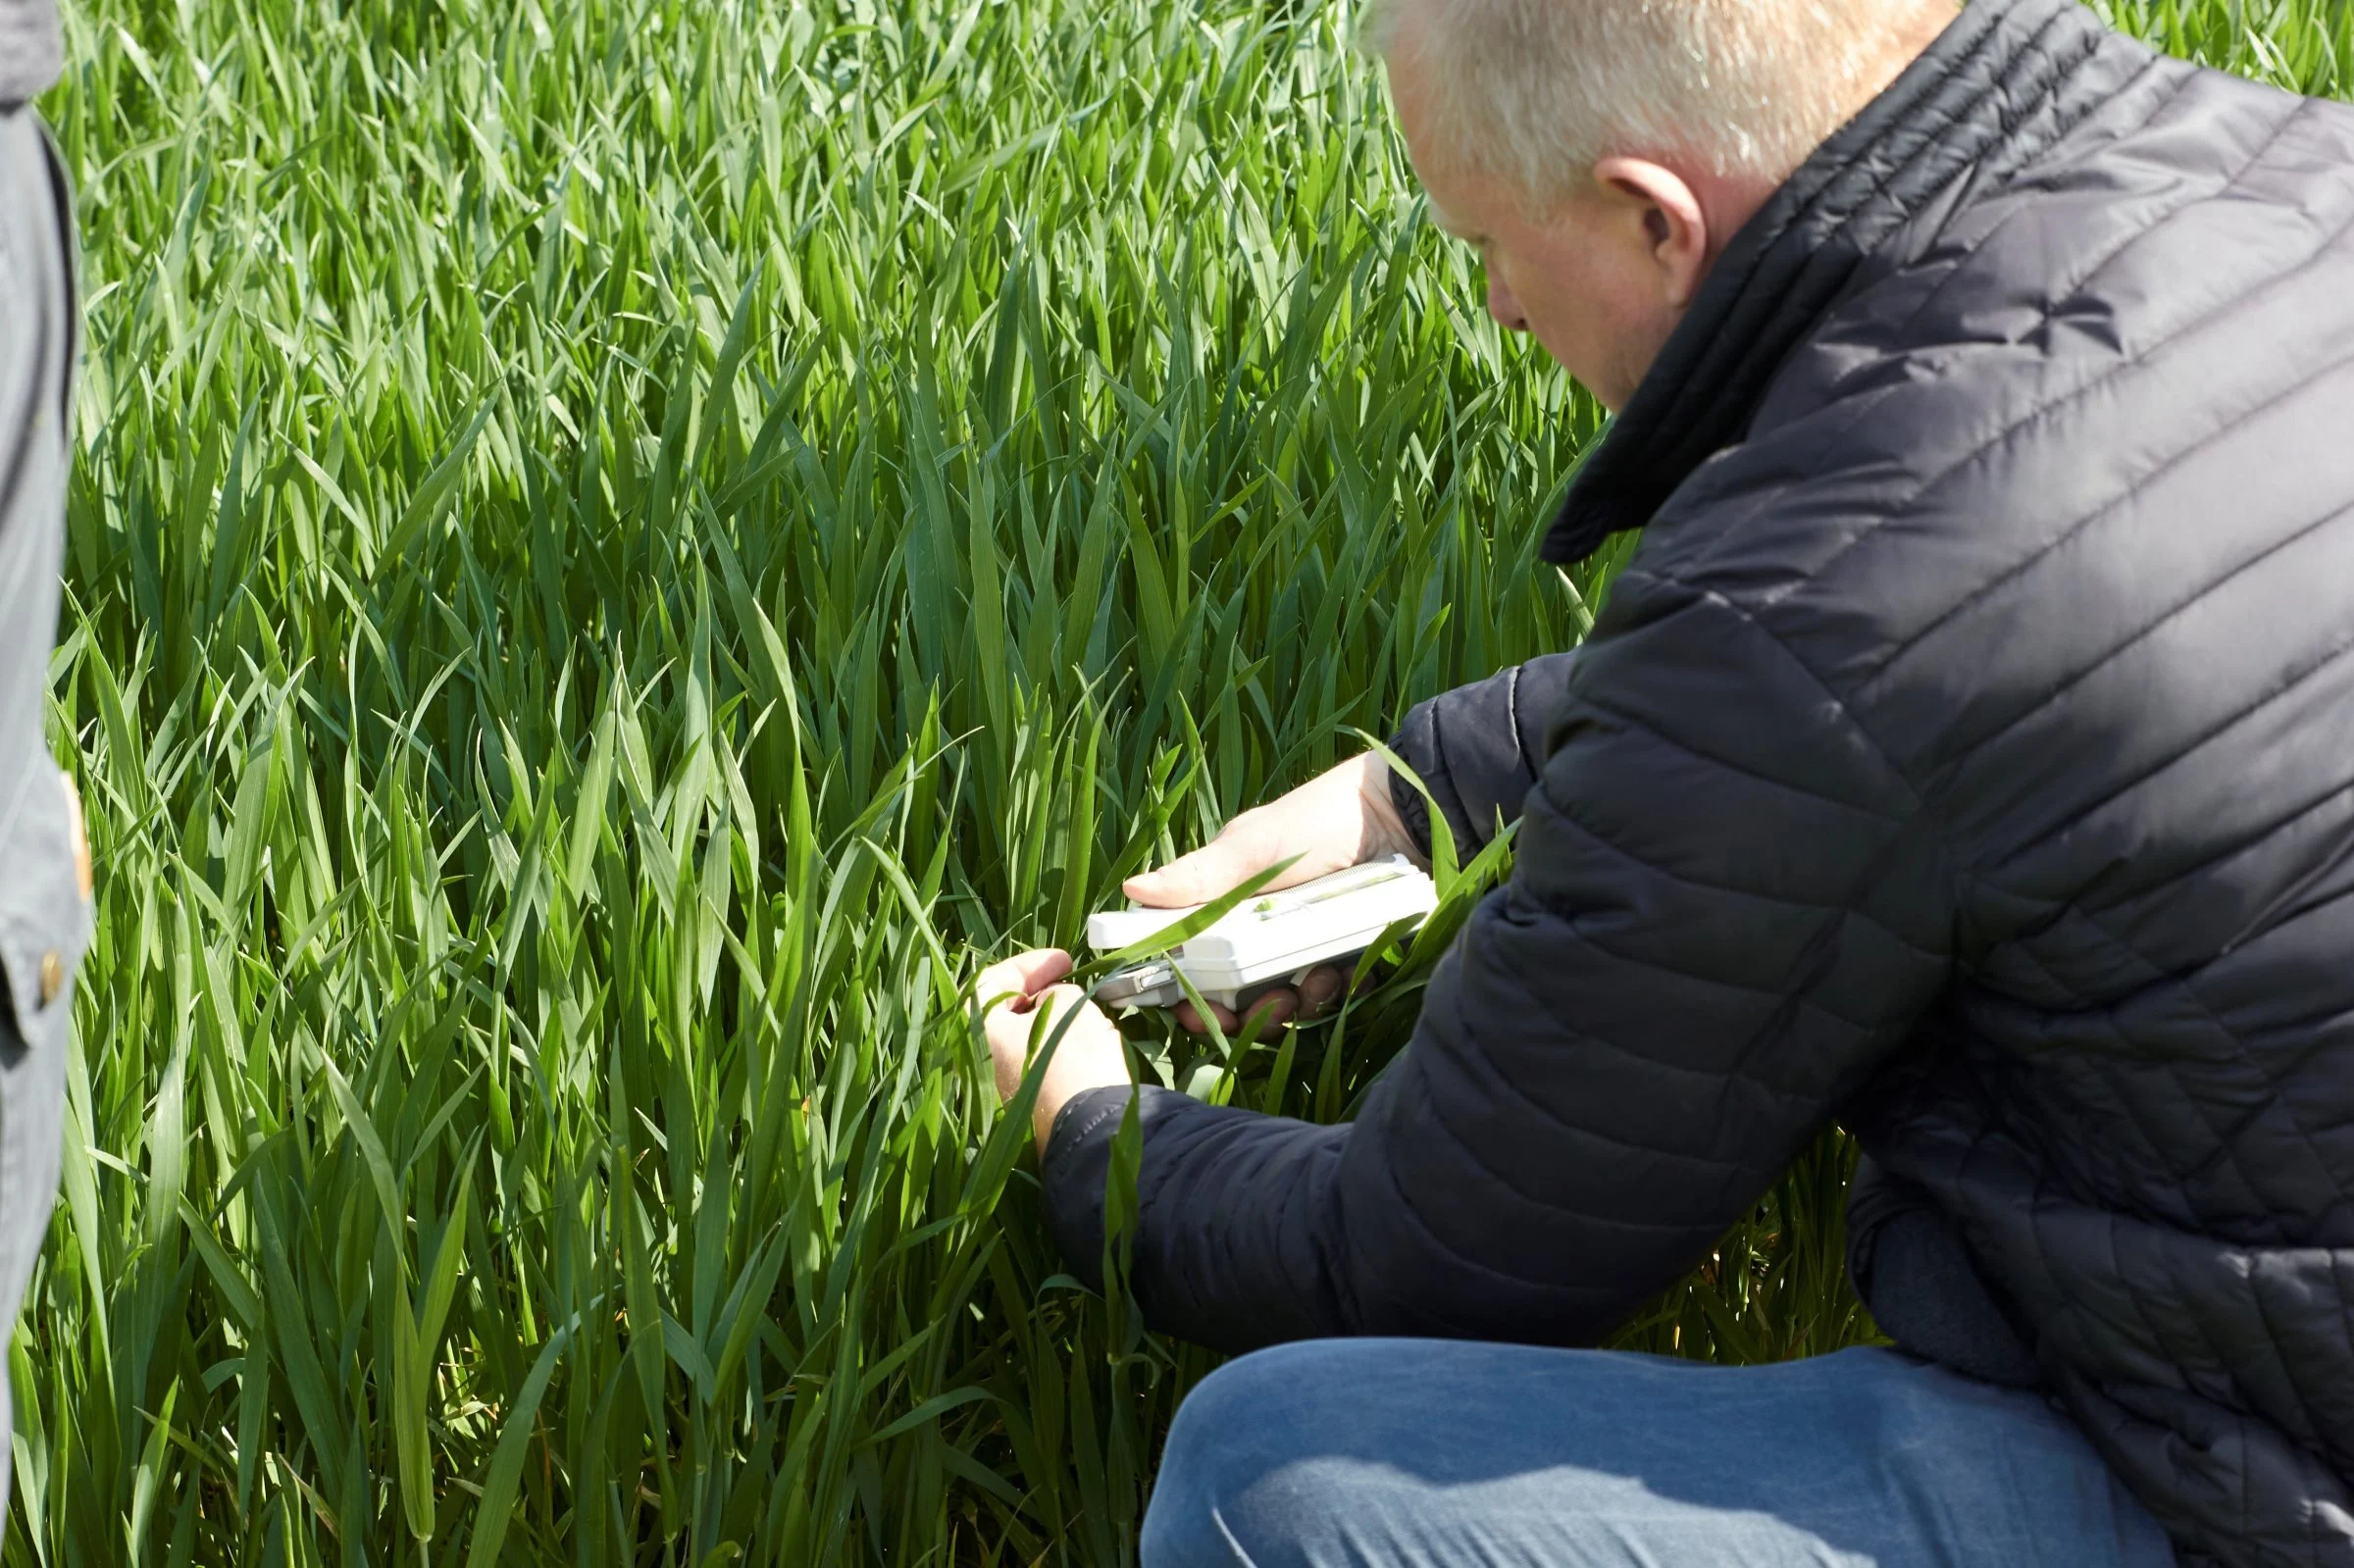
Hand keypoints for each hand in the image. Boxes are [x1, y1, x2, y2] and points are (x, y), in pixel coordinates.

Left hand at [976, 949, 1129, 1146]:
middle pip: (1004, 1013)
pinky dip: (1055, 1046)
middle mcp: (978, 1060)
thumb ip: (1055, 992)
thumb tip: (1052, 1001)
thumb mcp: (1068, 1004)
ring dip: (1051, 1020)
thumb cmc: (1072, 1055)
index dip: (1031, 964)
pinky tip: (1086, 1041)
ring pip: (1022, 1040)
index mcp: (977, 1030)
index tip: (1065, 960)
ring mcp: (998, 1089)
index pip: (993, 981)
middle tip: (1069, 981)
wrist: (1089, 1127)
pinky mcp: (1023, 1108)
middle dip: (1039, 993)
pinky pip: (1035, 1064)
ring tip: (1084, 1009)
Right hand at [1122, 753, 1420, 1035]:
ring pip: (1286, 999)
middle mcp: (1263, 926)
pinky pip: (1333, 995)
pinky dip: (1335, 994)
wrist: (1408, 816)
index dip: (1187, 990)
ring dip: (1293, 1005)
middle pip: (1237, 992)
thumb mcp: (1255, 847)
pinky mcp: (1348, 955)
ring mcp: (1305, 943)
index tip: (1193, 1011)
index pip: (1193, 956)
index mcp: (1229, 900)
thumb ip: (1200, 876)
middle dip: (1244, 1011)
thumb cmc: (1322, 820)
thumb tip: (1132, 889)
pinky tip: (1345, 975)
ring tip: (1312, 984)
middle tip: (1261, 1010)